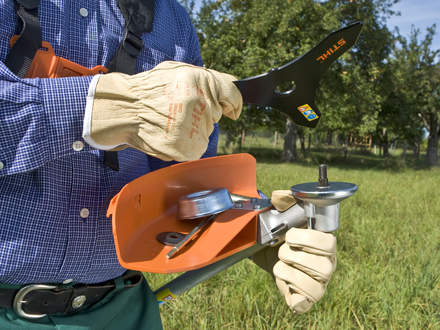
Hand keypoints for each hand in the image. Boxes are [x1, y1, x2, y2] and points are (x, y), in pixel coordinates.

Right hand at [83, 61, 241, 160]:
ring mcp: (193, 127)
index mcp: (197, 80)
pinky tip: (170, 135)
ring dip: (193, 129)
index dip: (233, 102)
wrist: (123, 110)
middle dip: (204, 112)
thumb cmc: (148, 90)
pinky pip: (197, 147)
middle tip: (179, 109)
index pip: (232, 93)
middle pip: (216, 114)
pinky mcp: (187, 148)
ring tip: (170, 121)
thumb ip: (206, 78)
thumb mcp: (176, 71)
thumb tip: (229, 89)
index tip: (232, 109)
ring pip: (205, 132)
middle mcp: (198, 103)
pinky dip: (187, 144)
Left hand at [253, 190, 336, 313]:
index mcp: (325, 242)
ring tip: (280, 264)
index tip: (290, 235)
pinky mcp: (308, 298)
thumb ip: (283, 201)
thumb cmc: (280, 232)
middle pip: (322, 266)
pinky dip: (287, 289)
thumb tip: (279, 196)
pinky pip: (302, 301)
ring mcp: (320, 283)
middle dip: (293, 255)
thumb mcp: (280, 214)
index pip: (329, 242)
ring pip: (309, 284)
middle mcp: (327, 264)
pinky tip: (283, 280)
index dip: (307, 239)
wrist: (268, 252)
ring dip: (286, 271)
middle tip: (283, 249)